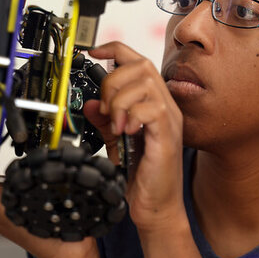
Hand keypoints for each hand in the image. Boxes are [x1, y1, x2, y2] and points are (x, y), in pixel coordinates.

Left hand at [86, 42, 185, 232]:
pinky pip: (152, 109)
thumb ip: (104, 121)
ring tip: (114, 124)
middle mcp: (165, 106)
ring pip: (145, 83)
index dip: (115, 50)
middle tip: (104, 109)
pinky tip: (125, 132)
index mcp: (153, 103)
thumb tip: (89, 103)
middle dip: (113, 81)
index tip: (93, 52)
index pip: (137, 61)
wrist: (156, 207)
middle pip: (140, 66)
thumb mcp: (115, 142)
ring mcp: (169, 120)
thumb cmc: (142, 177)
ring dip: (120, 100)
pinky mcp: (168, 136)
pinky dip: (132, 116)